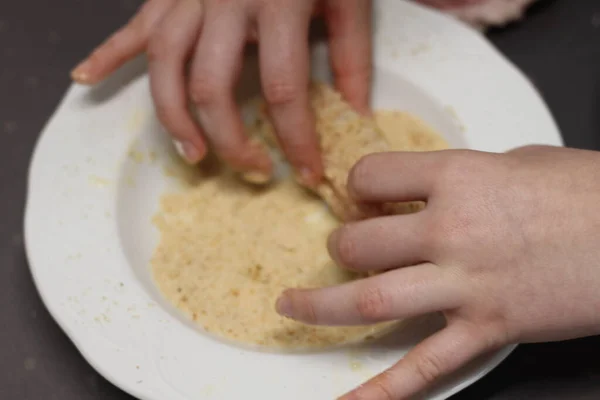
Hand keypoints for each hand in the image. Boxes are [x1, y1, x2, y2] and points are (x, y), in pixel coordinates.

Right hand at [71, 0, 372, 185]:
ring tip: (193, 154)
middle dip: (229, 140)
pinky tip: (86, 77)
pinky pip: (134, 24)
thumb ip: (351, 57)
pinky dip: (108, 52)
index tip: (307, 174)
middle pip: (211, 86)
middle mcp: (226, 1)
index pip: (283, 88)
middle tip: (251, 171)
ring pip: (165, 63)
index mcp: (279, 3)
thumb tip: (355, 116)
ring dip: (172, 116)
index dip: (296, 139)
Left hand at [276, 145, 599, 398]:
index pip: (372, 176)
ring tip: (291, 305)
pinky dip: (383, 391)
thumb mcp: (518, 163)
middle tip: (348, 247)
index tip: (367, 195)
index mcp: (458, 179)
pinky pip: (425, 367)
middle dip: (343, 245)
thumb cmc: (586, 190)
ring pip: (372, 301)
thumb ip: (465, 175)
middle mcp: (452, 233)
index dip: (360, 185)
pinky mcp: (488, 329)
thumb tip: (433, 187)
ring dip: (323, 305)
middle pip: (361, 243)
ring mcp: (466, 286)